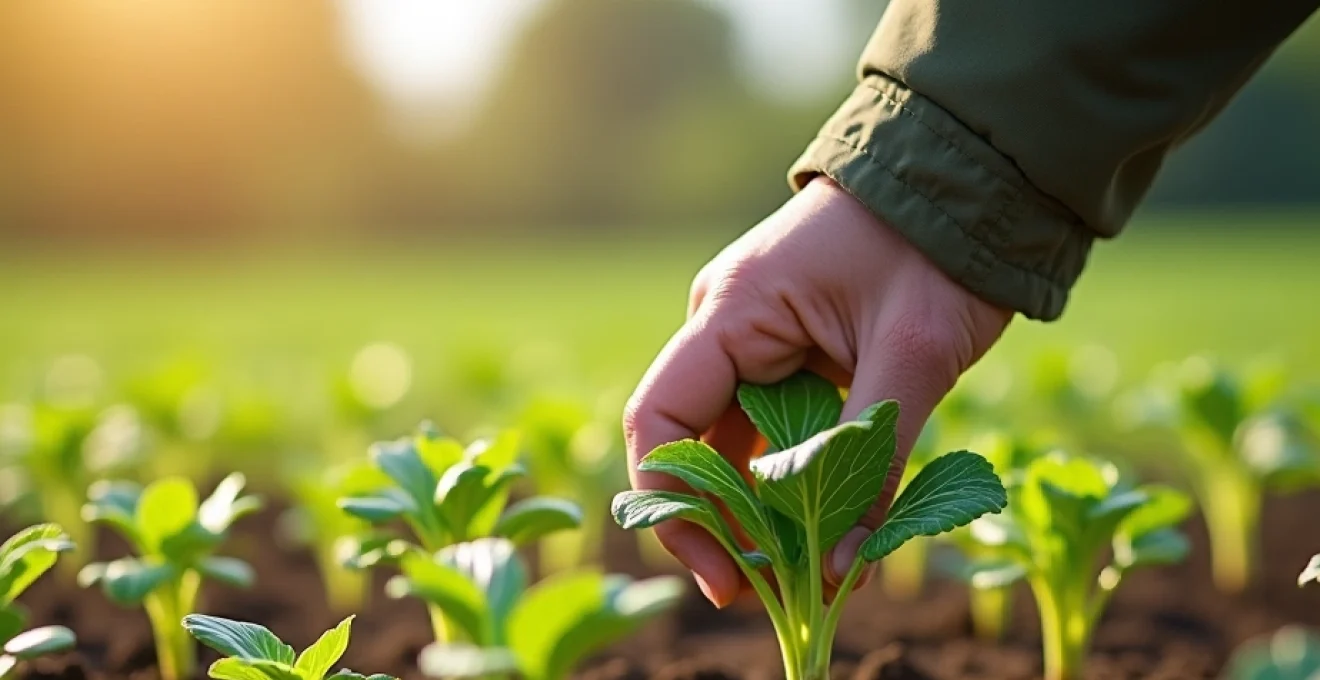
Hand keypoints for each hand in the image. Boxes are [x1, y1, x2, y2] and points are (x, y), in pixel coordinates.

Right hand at [623, 176, 1011, 606]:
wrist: (971, 180)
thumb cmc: (936, 247)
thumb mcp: (911, 356)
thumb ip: (872, 461)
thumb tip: (838, 568)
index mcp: (733, 310)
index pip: (660, 420)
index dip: (676, 507)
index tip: (723, 572)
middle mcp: (727, 324)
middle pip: (693, 443)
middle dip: (725, 522)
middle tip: (774, 589)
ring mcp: (756, 337)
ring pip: (735, 444)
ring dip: (764, 508)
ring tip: (809, 571)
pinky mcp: (790, 350)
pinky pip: (773, 429)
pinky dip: (795, 480)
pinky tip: (828, 526)